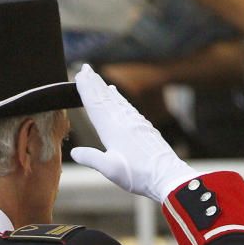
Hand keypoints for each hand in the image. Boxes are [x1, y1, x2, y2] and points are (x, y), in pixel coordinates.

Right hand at [70, 64, 197, 202]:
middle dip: (94, 83)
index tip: (79, 74)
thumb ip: (91, 158)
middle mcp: (123, 121)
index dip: (86, 89)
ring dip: (106, 89)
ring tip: (99, 79)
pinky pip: (128, 107)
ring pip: (117, 101)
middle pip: (105, 98)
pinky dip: (120, 99)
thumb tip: (75, 151)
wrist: (168, 176)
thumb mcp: (110, 169)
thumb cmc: (139, 175)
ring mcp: (136, 123)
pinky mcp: (145, 127)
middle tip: (86, 68)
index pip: (95, 104)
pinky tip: (120, 98)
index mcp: (112, 128)